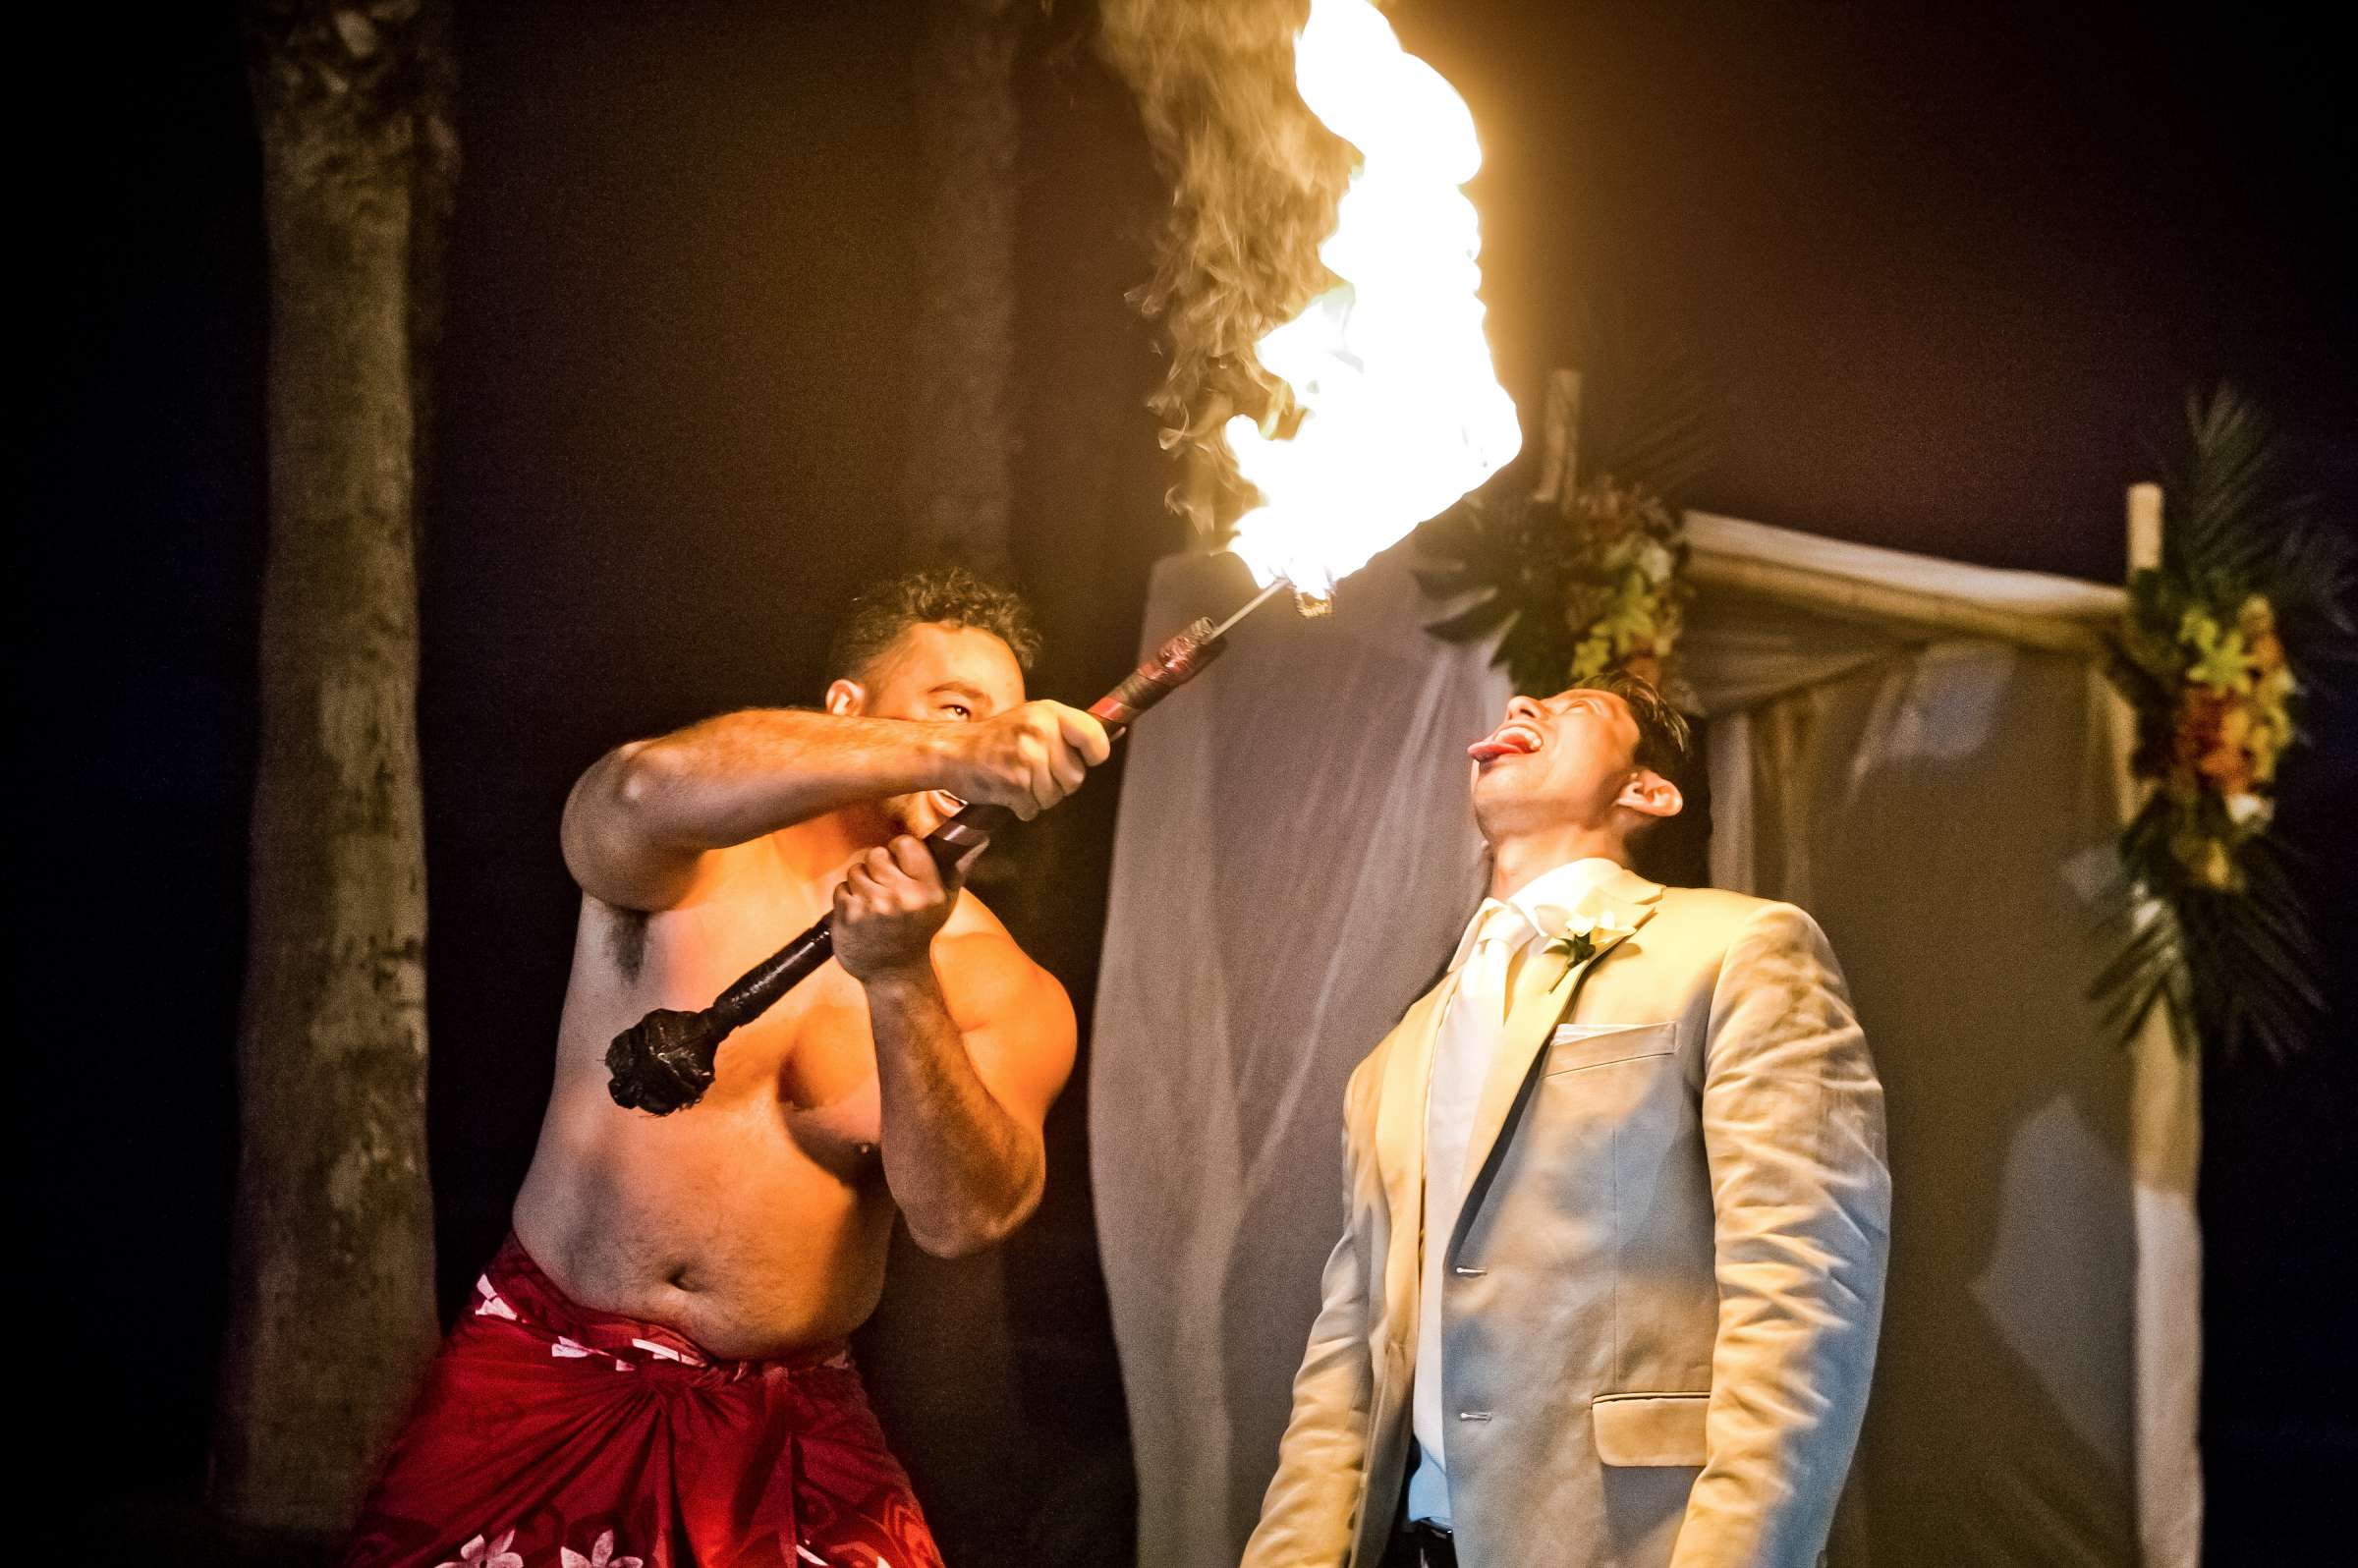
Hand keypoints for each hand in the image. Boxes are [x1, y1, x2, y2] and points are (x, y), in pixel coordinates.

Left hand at [834, 836, 960, 980]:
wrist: (895, 973)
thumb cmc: (920, 930)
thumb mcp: (946, 901)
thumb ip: (958, 866)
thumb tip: (978, 837)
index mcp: (928, 891)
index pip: (905, 843)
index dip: (899, 851)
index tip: (900, 864)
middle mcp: (902, 898)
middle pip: (876, 855)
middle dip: (878, 868)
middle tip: (887, 889)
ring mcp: (873, 907)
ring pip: (856, 870)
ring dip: (861, 883)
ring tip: (874, 904)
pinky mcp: (848, 917)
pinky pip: (841, 889)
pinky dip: (847, 899)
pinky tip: (861, 915)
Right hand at [951, 701, 1111, 819]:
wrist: (951, 752)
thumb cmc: (995, 739)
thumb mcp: (1035, 720)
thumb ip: (1074, 729)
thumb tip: (1119, 730)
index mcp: (1050, 712)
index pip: (1095, 738)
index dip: (1094, 755)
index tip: (1084, 759)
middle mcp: (1040, 730)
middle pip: (1076, 777)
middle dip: (1058, 784)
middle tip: (1035, 773)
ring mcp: (1026, 755)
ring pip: (1055, 796)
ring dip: (1038, 797)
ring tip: (1019, 780)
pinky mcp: (1013, 781)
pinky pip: (1033, 808)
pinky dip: (1021, 807)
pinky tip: (1008, 790)